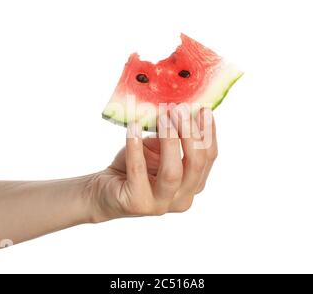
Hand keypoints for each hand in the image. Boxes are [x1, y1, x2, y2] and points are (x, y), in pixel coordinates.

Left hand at [88, 106, 217, 221]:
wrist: (104, 191)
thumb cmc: (135, 167)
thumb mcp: (157, 148)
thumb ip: (172, 135)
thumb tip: (181, 107)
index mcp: (193, 184)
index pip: (208, 157)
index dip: (208, 133)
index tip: (203, 109)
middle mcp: (182, 198)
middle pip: (195, 164)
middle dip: (190, 134)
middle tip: (180, 109)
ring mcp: (160, 205)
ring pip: (172, 172)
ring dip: (169, 140)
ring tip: (162, 117)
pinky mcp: (137, 204)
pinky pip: (138, 172)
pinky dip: (136, 148)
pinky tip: (134, 127)